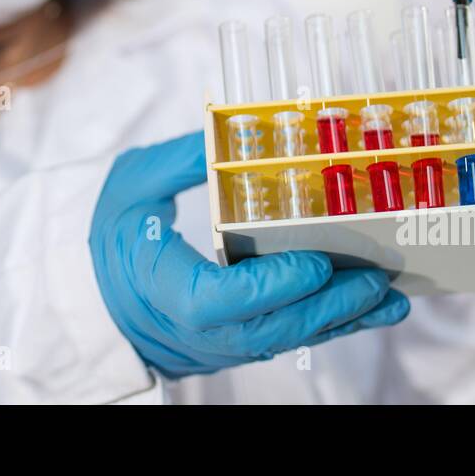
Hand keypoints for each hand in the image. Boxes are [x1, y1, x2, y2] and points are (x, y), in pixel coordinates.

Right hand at [88, 131, 408, 377]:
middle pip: (267, 329)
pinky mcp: (226, 347)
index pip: (219, 302)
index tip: (316, 264)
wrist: (85, 299)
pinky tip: (359, 307)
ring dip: (339, 320)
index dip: (272, 286)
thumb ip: (184, 158)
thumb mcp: (134, 184)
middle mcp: (190, 328)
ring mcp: (210, 344)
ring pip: (282, 341)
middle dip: (328, 306)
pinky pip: (278, 339)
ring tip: (389, 299)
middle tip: (378, 280)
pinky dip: (320, 323)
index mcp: (159, 286)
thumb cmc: (105, 238)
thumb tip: (229, 129)